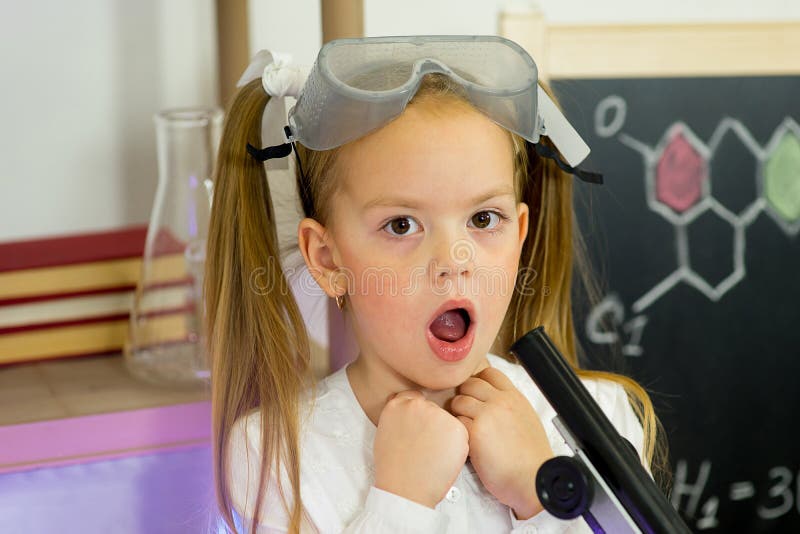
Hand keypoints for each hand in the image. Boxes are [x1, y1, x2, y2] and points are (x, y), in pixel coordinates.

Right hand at [373, 390, 469, 508]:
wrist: (405, 490)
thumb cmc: (394, 468)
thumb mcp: (385, 433)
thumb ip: (399, 416)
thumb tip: (411, 412)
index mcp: (398, 404)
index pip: (414, 398)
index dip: (418, 415)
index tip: (418, 428)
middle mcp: (418, 405)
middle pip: (433, 409)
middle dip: (433, 424)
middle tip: (426, 446)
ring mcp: (438, 415)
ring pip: (448, 421)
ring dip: (445, 434)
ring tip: (433, 454)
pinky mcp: (457, 428)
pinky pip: (460, 433)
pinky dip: (456, 446)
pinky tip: (443, 458)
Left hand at [450, 368, 553, 519]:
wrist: (534, 479)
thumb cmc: (531, 457)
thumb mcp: (527, 419)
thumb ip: (510, 406)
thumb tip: (495, 400)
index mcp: (514, 397)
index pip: (489, 373)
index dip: (478, 382)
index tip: (476, 395)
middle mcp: (501, 402)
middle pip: (470, 384)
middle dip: (464, 396)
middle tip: (466, 412)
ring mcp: (487, 415)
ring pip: (459, 401)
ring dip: (458, 413)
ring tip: (466, 429)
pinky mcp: (475, 432)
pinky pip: (456, 422)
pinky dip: (457, 430)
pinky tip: (465, 441)